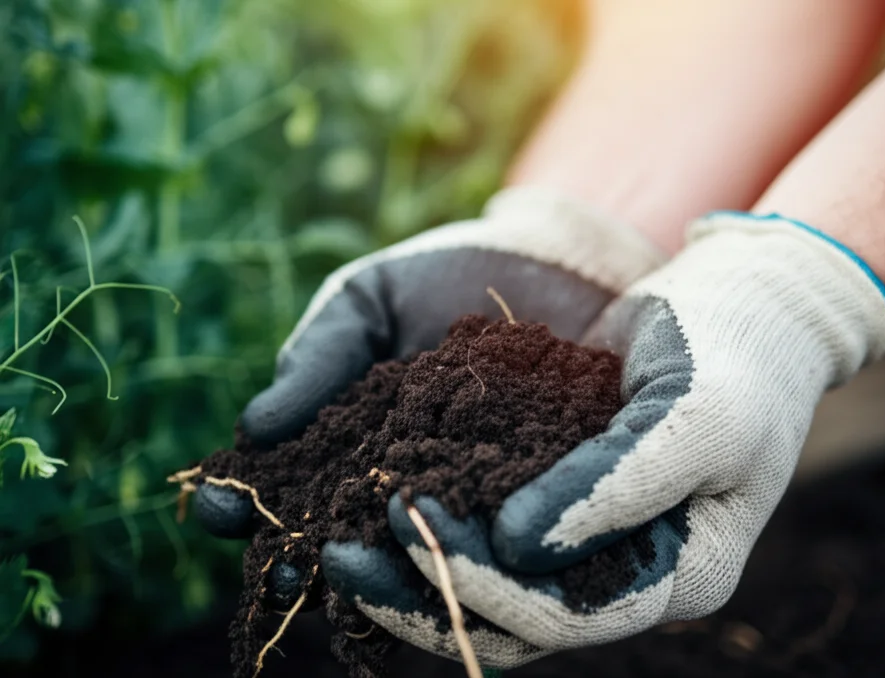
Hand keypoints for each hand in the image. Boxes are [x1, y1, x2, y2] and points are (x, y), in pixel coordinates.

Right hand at [192, 186, 664, 661]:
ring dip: (383, 578)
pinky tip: (451, 552)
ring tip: (359, 571)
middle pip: (340, 546)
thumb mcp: (370, 302)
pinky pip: (499, 546)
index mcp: (344, 448)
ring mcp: (465, 507)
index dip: (247, 505)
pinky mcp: (533, 511)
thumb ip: (319, 357)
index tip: (223, 507)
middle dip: (307, 563)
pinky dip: (472, 556)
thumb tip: (253, 431)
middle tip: (290, 569)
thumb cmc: (447, 278)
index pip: (284, 491)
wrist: (555, 264)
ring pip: (414, 562)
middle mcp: (398, 490)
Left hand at [327, 211, 884, 664]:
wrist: (741, 307)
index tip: (415, 532)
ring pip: (493, 592)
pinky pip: (489, 536)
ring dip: (416, 577)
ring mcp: (593, 546)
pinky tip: (371, 511)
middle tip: (342, 557)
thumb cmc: (735, 358)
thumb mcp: (696, 416)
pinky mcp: (559, 505)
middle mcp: (631, 577)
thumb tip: (516, 545)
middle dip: (429, 593)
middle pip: (517, 622)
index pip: (570, 614)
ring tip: (336, 548)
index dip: (488, 586)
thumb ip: (616, 486)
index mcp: (681, 575)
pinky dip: (435, 531)